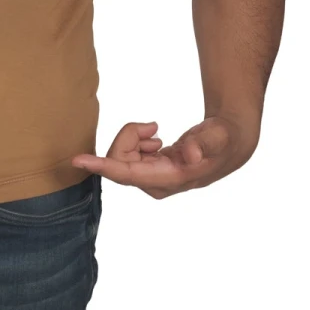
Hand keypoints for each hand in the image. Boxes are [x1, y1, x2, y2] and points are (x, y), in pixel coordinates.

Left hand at [71, 113, 258, 198]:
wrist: (230, 146)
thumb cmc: (224, 139)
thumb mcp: (220, 136)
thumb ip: (205, 142)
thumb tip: (188, 154)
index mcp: (172, 178)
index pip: (129, 174)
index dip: (103, 166)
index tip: (79, 160)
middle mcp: (158, 184)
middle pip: (121, 161)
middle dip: (129, 137)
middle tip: (153, 125)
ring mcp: (152, 180)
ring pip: (122, 159)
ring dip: (133, 139)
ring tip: (156, 130)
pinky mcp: (150, 173)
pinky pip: (127, 158)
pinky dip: (136, 142)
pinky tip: (155, 139)